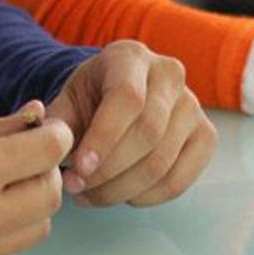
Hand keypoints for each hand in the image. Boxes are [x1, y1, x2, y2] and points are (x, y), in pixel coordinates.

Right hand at [0, 105, 69, 254]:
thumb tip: (36, 117)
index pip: (48, 152)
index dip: (55, 135)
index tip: (50, 129)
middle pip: (51, 195)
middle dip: (46, 170)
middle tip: (26, 157)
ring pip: (37, 228)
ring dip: (31, 204)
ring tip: (3, 187)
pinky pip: (6, 248)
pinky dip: (6, 228)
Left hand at [46, 39, 215, 206]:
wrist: (119, 96)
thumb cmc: (90, 98)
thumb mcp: (67, 100)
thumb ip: (57, 123)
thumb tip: (47, 143)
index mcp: (131, 57)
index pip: (126, 99)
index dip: (103, 138)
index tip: (78, 169)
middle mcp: (169, 75)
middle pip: (147, 134)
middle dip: (107, 171)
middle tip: (76, 188)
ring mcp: (193, 106)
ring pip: (162, 162)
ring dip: (121, 189)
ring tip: (90, 196)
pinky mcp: (205, 136)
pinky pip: (179, 180)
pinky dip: (147, 197)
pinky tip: (122, 195)